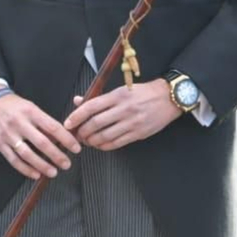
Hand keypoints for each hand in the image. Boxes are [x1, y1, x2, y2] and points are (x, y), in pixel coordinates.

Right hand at [0, 86, 80, 180]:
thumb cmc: (15, 106)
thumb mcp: (31, 108)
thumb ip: (44, 123)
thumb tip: (61, 138)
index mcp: (31, 112)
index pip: (53, 127)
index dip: (66, 139)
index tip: (76, 148)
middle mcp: (20, 123)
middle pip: (41, 142)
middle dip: (56, 155)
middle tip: (67, 164)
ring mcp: (9, 135)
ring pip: (27, 154)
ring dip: (42, 165)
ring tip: (53, 172)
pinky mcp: (0, 144)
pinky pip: (14, 160)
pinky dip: (25, 169)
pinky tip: (35, 174)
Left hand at [63, 79, 180, 150]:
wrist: (168, 98)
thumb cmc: (142, 93)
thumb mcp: (121, 89)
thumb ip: (99, 97)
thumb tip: (78, 102)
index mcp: (118, 95)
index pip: (91, 107)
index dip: (76, 116)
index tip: (68, 123)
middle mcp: (124, 109)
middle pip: (95, 124)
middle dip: (82, 132)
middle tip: (77, 135)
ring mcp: (132, 123)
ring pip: (104, 136)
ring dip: (91, 141)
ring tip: (87, 141)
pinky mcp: (138, 134)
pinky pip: (116, 143)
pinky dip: (104, 146)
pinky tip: (99, 144)